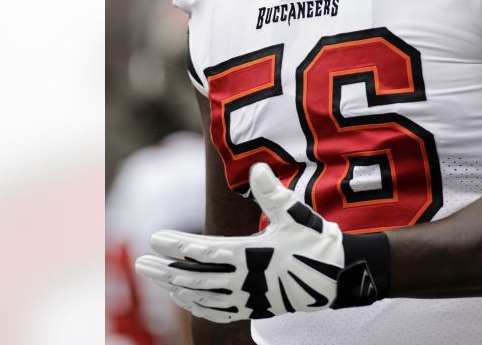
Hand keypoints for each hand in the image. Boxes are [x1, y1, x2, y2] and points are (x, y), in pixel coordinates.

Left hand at [135, 163, 388, 322]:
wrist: (339, 277)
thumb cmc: (316, 241)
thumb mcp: (297, 213)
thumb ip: (273, 193)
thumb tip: (257, 169)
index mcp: (251, 255)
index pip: (204, 251)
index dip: (177, 246)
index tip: (154, 239)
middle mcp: (245, 280)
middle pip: (196, 278)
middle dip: (166, 271)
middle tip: (141, 264)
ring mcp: (249, 298)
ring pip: (203, 297)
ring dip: (176, 289)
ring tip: (157, 280)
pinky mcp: (255, 308)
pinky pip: (219, 312)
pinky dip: (198, 307)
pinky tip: (186, 301)